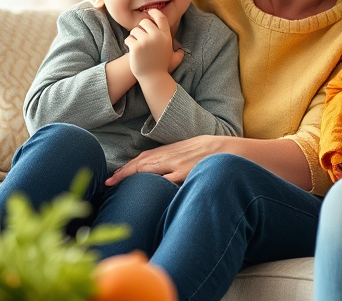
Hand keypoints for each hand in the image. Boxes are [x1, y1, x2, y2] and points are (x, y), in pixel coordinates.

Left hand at [105, 135, 223, 185]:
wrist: (233, 151)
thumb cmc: (216, 153)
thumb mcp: (194, 150)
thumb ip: (179, 158)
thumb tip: (166, 170)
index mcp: (174, 150)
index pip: (146, 157)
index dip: (128, 166)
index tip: (114, 176)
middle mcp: (173, 155)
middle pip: (142, 163)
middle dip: (123, 172)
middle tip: (107, 183)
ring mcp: (179, 164)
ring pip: (149, 168)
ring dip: (131, 176)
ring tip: (115, 185)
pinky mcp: (187, 172)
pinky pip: (167, 179)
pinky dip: (154, 183)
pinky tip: (143, 190)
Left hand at [126, 9, 172, 81]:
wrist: (153, 78)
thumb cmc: (161, 67)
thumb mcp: (173, 58)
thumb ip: (178, 52)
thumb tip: (181, 51)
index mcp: (166, 36)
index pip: (160, 17)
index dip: (154, 12)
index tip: (149, 12)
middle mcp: (157, 36)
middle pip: (144, 22)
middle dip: (141, 28)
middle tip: (141, 37)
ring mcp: (146, 41)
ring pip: (134, 30)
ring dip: (134, 37)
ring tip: (137, 46)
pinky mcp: (136, 47)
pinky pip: (128, 39)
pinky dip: (128, 44)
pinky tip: (132, 50)